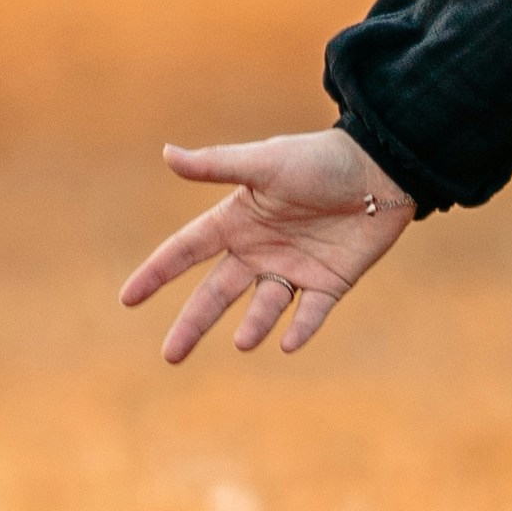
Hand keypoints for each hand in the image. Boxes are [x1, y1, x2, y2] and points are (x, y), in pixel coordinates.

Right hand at [119, 126, 409, 364]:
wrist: (384, 167)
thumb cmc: (321, 158)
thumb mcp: (266, 162)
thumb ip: (219, 165)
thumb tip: (167, 154)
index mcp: (238, 220)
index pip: (186, 251)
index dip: (157, 273)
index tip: (127, 299)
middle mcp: (260, 249)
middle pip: (216, 293)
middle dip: (193, 324)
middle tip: (171, 356)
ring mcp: (294, 268)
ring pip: (264, 307)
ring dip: (253, 326)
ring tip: (243, 341)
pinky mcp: (330, 281)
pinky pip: (311, 312)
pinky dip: (301, 328)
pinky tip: (289, 343)